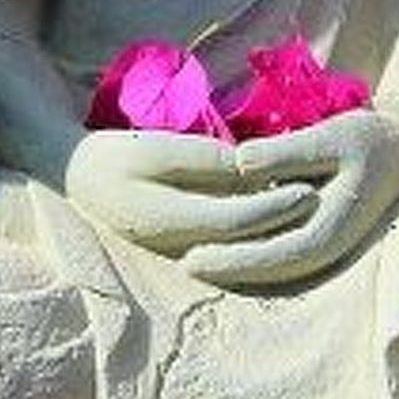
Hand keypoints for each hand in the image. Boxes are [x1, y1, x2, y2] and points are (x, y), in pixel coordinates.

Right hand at [62, 128, 316, 259]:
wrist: (78, 177)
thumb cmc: (114, 155)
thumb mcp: (155, 149)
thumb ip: (201, 160)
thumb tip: (245, 167)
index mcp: (171, 221)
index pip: (236, 220)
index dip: (275, 206)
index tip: (308, 189)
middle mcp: (179, 245)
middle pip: (244, 240)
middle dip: (282, 222)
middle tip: (321, 200)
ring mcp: (179, 249)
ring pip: (237, 245)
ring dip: (272, 229)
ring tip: (307, 205)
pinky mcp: (181, 243)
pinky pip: (226, 241)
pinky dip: (253, 231)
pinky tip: (276, 213)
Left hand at [180, 110, 398, 288]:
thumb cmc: (371, 139)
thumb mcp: (331, 137)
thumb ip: (286, 153)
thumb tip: (239, 164)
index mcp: (330, 231)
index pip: (270, 257)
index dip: (229, 260)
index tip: (190, 258)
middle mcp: (328, 248)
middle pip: (268, 271)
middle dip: (225, 269)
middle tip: (182, 265)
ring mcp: (328, 247)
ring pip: (275, 268)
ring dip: (237, 266)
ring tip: (194, 259)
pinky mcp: (323, 236)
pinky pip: (283, 254)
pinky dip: (254, 255)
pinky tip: (226, 244)